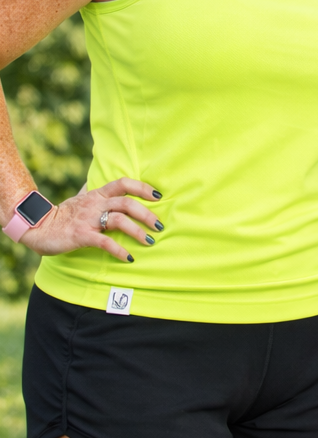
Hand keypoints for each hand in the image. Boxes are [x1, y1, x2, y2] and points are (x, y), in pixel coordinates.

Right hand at [19, 178, 163, 262]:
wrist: (38, 229)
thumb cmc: (63, 215)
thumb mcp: (79, 199)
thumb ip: (91, 190)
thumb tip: (95, 179)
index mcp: (97, 195)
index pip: (123, 183)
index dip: (142, 187)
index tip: (158, 195)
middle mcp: (95, 204)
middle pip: (127, 203)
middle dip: (147, 214)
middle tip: (160, 226)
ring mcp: (88, 220)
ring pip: (119, 220)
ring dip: (137, 231)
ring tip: (150, 241)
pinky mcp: (81, 235)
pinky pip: (104, 242)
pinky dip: (119, 250)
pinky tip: (129, 257)